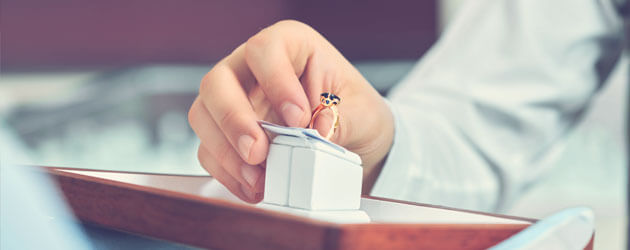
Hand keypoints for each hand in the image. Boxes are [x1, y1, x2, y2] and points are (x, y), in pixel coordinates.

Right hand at [188, 20, 393, 202]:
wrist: (353, 140)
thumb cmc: (355, 111)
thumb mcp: (363, 113)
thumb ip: (342, 121)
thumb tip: (317, 133)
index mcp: (290, 45)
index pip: (264, 50)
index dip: (275, 82)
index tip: (298, 120)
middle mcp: (252, 68)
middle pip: (218, 82)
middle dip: (234, 121)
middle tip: (258, 153)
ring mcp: (234, 100)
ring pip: (203, 116)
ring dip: (226, 153)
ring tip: (259, 179)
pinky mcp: (227, 133)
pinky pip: (210, 151)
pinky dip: (229, 173)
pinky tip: (255, 187)